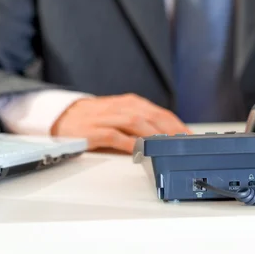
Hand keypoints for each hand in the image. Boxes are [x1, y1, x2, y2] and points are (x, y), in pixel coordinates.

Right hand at [51, 94, 191, 152]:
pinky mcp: (93, 130)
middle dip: (170, 130)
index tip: (190, 138)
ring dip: (153, 135)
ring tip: (167, 147)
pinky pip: (114, 136)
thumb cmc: (97, 118)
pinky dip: (128, 143)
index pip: (160, 112)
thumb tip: (169, 139)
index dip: (177, 125)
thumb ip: (143, 124)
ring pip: (135, 122)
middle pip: (151, 116)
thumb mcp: (122, 116)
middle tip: (183, 145)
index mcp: (132, 103)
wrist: (64, 116)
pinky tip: (139, 151)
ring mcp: (107, 118)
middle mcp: (122, 107)